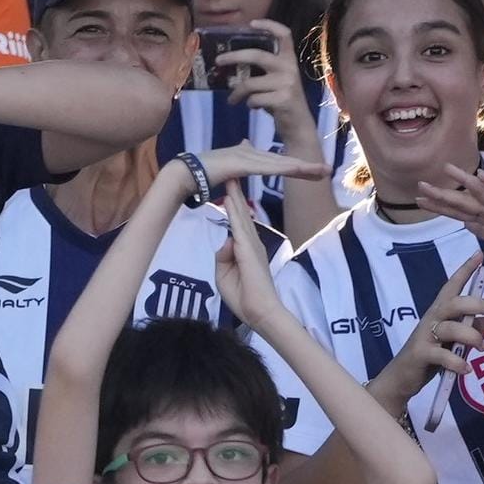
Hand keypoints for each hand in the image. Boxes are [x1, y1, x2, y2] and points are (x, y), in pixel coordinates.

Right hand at [188, 140, 330, 191]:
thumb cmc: (204, 171)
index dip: (297, 166)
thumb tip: (246, 143)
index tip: (315, 171)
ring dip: (300, 169)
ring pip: (279, 164)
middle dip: (305, 167)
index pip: (278, 163)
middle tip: (327, 170)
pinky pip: (265, 168)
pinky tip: (295, 170)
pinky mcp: (240, 163)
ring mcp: (246, 157)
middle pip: (283, 162)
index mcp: (249, 156)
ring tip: (320, 172)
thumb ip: (237, 154)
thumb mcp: (226, 164)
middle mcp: (251, 154)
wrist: (187, 172)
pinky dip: (281, 169)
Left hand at [214, 180, 288, 330]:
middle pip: (241, 213)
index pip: (238, 222)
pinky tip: (230, 198)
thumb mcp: (225, 274)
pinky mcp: (249, 250)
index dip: (233, 204)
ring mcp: (252, 245)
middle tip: (233, 171)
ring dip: (235, 195)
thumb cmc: (243, 297)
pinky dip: (234, 211)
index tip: (229, 186)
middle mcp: (251, 242)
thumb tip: (226, 242)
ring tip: (232, 175)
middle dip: (236, 191)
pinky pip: (239, 227)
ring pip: (241, 215)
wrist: (260, 312)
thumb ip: (223, 256)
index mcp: (246, 248)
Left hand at [216, 19, 316, 145]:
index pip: (284, 35)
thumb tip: (230, 63)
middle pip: (257, 55)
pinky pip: (254, 99)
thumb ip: (261, 70)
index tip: (252, 23)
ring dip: (236, 93)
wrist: (297, 125)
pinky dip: (249, 104)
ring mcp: (287, 83)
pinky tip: (253, 107)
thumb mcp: (275, 80)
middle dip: (234, 56)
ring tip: (232, 100)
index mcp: (289, 59)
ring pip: (250, 83)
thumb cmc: (281, 99)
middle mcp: (289, 68)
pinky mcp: (283, 99)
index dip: (269, 25)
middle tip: (218, 60)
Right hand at [378, 252, 483, 399]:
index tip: (480, 255)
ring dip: (471, 336)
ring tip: (482, 348)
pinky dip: (457, 363)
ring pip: (450, 328)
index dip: (465, 270)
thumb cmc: (431, 355)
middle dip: (478, 304)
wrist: (402, 377)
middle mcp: (431, 319)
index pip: (452, 286)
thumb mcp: (456, 341)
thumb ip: (474, 329)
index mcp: (440, 312)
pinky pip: (442, 355)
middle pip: (454, 303)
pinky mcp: (421, 354)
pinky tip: (466, 370)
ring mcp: (424, 336)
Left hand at [416, 163, 483, 270]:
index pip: (459, 212)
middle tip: (420, 186)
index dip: (439, 207)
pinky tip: (481, 176)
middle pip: (464, 202)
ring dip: (464, 182)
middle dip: (442, 195)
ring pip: (481, 194)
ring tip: (447, 170)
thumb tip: (466, 223)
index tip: (420, 201)